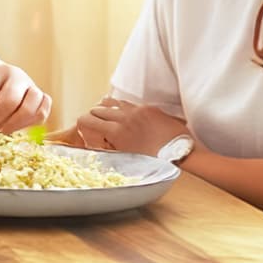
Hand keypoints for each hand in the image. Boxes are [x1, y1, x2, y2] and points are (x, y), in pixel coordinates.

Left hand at [0, 61, 52, 132]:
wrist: (1, 82)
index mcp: (12, 74)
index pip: (9, 100)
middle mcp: (28, 83)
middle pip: (27, 108)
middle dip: (10, 123)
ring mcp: (38, 93)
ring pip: (40, 113)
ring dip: (20, 126)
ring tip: (4, 130)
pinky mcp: (43, 104)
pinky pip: (41, 117)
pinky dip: (27, 125)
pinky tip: (13, 126)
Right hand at [62, 96, 185, 155]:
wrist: (180, 151)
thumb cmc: (153, 160)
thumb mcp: (126, 156)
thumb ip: (109, 146)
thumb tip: (99, 141)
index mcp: (117, 131)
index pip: (87, 119)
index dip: (81, 124)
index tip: (82, 129)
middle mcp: (124, 117)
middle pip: (97, 109)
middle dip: (92, 117)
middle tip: (94, 125)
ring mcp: (137, 110)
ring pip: (111, 101)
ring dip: (105, 109)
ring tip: (106, 117)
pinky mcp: (148, 107)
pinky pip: (127, 102)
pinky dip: (120, 107)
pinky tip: (122, 113)